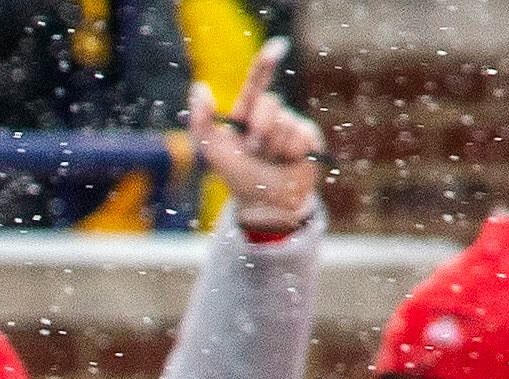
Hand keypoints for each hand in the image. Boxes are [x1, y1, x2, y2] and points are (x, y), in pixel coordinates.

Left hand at [187, 39, 322, 235]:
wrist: (264, 203)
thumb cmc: (237, 175)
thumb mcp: (212, 150)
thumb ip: (200, 121)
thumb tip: (199, 87)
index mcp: (248, 112)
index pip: (257, 81)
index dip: (266, 62)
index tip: (278, 46)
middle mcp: (271, 114)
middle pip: (270, 103)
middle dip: (259, 126)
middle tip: (253, 148)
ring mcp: (291, 124)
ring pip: (285, 124)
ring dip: (273, 147)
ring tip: (270, 161)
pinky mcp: (309, 138)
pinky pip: (301, 137)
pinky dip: (291, 154)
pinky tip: (288, 163)